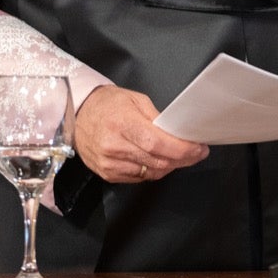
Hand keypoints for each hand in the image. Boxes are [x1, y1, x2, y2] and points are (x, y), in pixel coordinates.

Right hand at [74, 85, 207, 183]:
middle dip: (182, 159)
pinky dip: (153, 170)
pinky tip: (157, 160)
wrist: (78, 114)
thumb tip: (177, 134)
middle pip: (158, 161)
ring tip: (178, 156)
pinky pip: (139, 178)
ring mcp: (109, 163)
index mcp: (122, 124)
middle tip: (196, 153)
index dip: (182, 150)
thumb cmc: (108, 104)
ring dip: (169, 166)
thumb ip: (157, 118)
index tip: (199, 149)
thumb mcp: (136, 100)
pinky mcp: (107, 174)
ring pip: (151, 173)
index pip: (158, 144)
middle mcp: (114, 146)